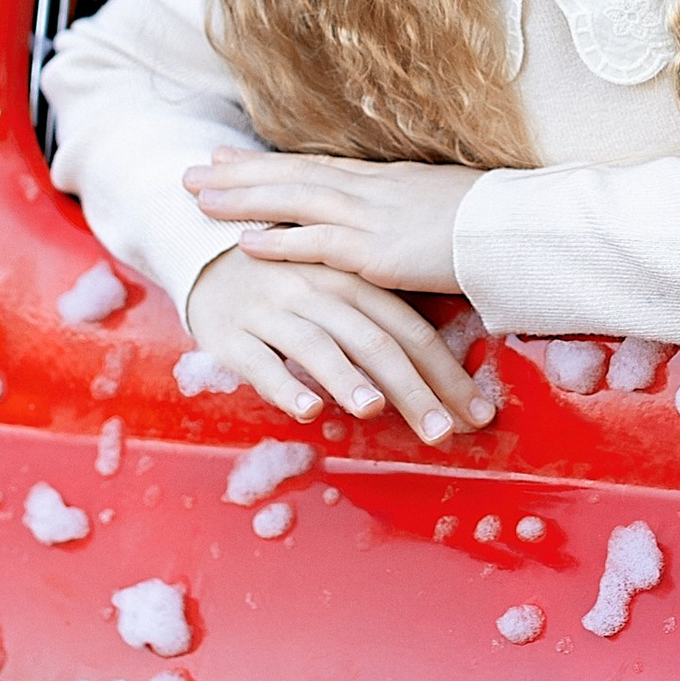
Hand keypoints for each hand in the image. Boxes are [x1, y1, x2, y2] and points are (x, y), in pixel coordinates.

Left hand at [184, 147, 478, 294]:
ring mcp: (372, 217)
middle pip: (291, 175)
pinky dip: (279, 243)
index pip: (312, 165)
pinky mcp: (379, 252)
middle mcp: (371, 189)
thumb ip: (406, 208)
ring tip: (198, 199)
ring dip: (243, 199)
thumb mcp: (440, 203)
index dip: (266, 162)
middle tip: (191, 172)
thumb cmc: (492, 222)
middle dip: (239, 174)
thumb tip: (392, 215)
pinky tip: (244, 244)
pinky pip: (318, 245)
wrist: (521, 227)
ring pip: (293, 201)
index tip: (227, 156)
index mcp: (385, 178)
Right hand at [186, 244, 494, 446]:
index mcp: (353, 280)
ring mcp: (273, 309)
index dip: (447, 373)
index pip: (410, 329)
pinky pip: (260, 361)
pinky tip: (307, 410)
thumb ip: (377, 323)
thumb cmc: (286, 279)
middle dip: (413, 389)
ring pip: (318, 345)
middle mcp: (317, 290)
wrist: (202, 246)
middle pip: (374, 341)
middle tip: (442, 433)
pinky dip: (285, 385)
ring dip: (348, 379)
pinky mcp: (231, 332)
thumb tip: (436, 378)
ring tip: (375, 410)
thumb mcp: (336, 287)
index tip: (477, 415)